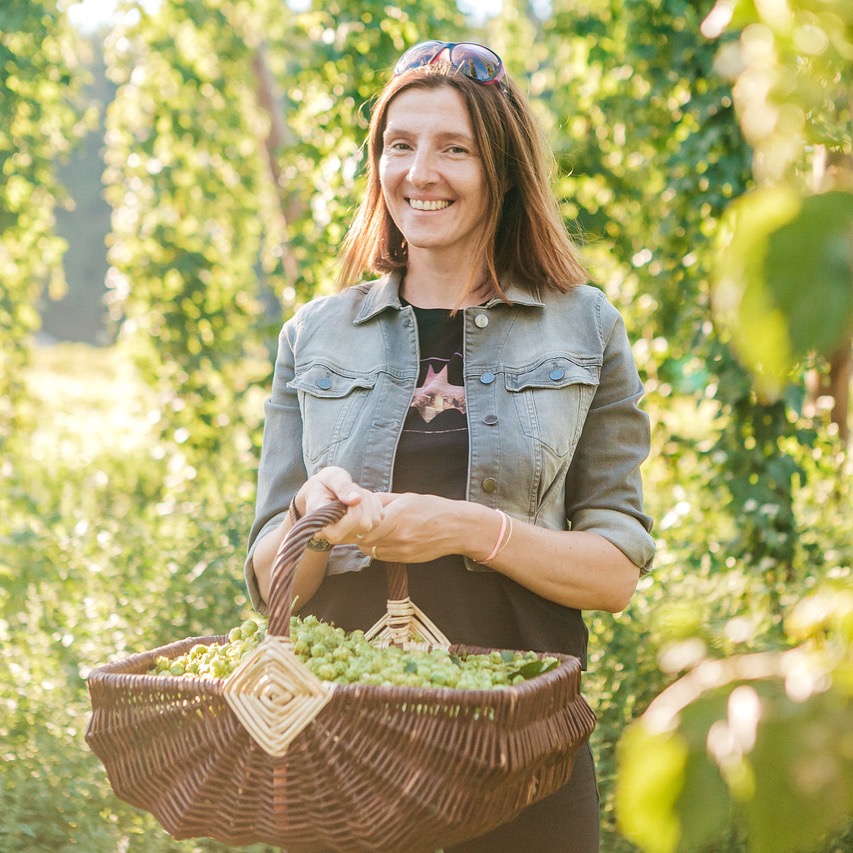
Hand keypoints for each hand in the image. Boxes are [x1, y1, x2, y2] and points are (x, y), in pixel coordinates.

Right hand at [295, 467, 382, 544]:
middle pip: (365, 523)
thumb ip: (342, 487)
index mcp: (322, 525)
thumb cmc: (324, 484)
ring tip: (355, 494)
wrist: (322, 493)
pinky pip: (380, 518)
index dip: (355, 506)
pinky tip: (361, 500)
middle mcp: (335, 536)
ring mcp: (349, 537)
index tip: (347, 491)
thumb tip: (356, 499)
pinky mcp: (361, 534)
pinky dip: (375, 505)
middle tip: (352, 489)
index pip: (349, 522)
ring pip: (375, 521)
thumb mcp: (330, 477)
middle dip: (364, 501)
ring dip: (370, 501)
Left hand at [355, 492, 477, 562]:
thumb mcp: (406, 498)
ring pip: (370, 551)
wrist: (457, 528)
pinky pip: (382, 556)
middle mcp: (398, 537)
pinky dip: (378, 548)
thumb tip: (363, 500)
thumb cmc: (434, 509)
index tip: (354, 516)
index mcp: (397, 517)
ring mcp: (401, 551)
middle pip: (363, 540)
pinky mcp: (405, 560)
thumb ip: (383, 501)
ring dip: (367, 541)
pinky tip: (384, 538)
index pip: (362, 526)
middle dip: (357, 532)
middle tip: (358, 524)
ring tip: (372, 531)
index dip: (355, 522)